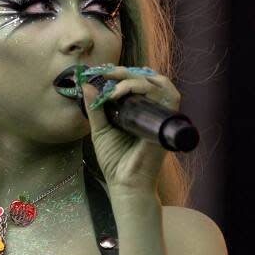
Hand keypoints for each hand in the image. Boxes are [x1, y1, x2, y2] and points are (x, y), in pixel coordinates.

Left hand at [79, 64, 181, 196]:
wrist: (124, 183)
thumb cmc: (115, 160)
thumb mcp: (100, 129)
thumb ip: (94, 107)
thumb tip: (85, 84)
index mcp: (139, 110)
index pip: (139, 82)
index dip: (123, 73)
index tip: (102, 72)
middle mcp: (152, 111)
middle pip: (149, 79)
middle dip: (127, 72)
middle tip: (107, 73)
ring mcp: (161, 116)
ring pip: (160, 84)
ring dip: (136, 79)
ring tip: (116, 86)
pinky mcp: (166, 124)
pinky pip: (169, 98)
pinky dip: (149, 88)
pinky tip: (126, 92)